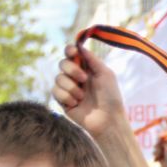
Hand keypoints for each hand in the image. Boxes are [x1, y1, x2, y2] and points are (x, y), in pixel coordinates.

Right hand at [53, 45, 154, 166]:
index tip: (73, 52)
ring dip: (71, 87)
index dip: (69, 50)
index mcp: (87, 68)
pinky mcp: (62, 101)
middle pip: (62, 63)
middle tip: (83, 79)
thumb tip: (79, 45)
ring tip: (82, 97)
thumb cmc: (111, 97)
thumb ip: (92, 59)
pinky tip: (76, 104)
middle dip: (71, 69)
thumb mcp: (105, 74)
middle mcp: (76, 77)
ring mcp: (69, 89)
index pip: (72, 54)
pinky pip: (55, 91)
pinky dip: (66, 96)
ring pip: (58, 78)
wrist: (107, 120)